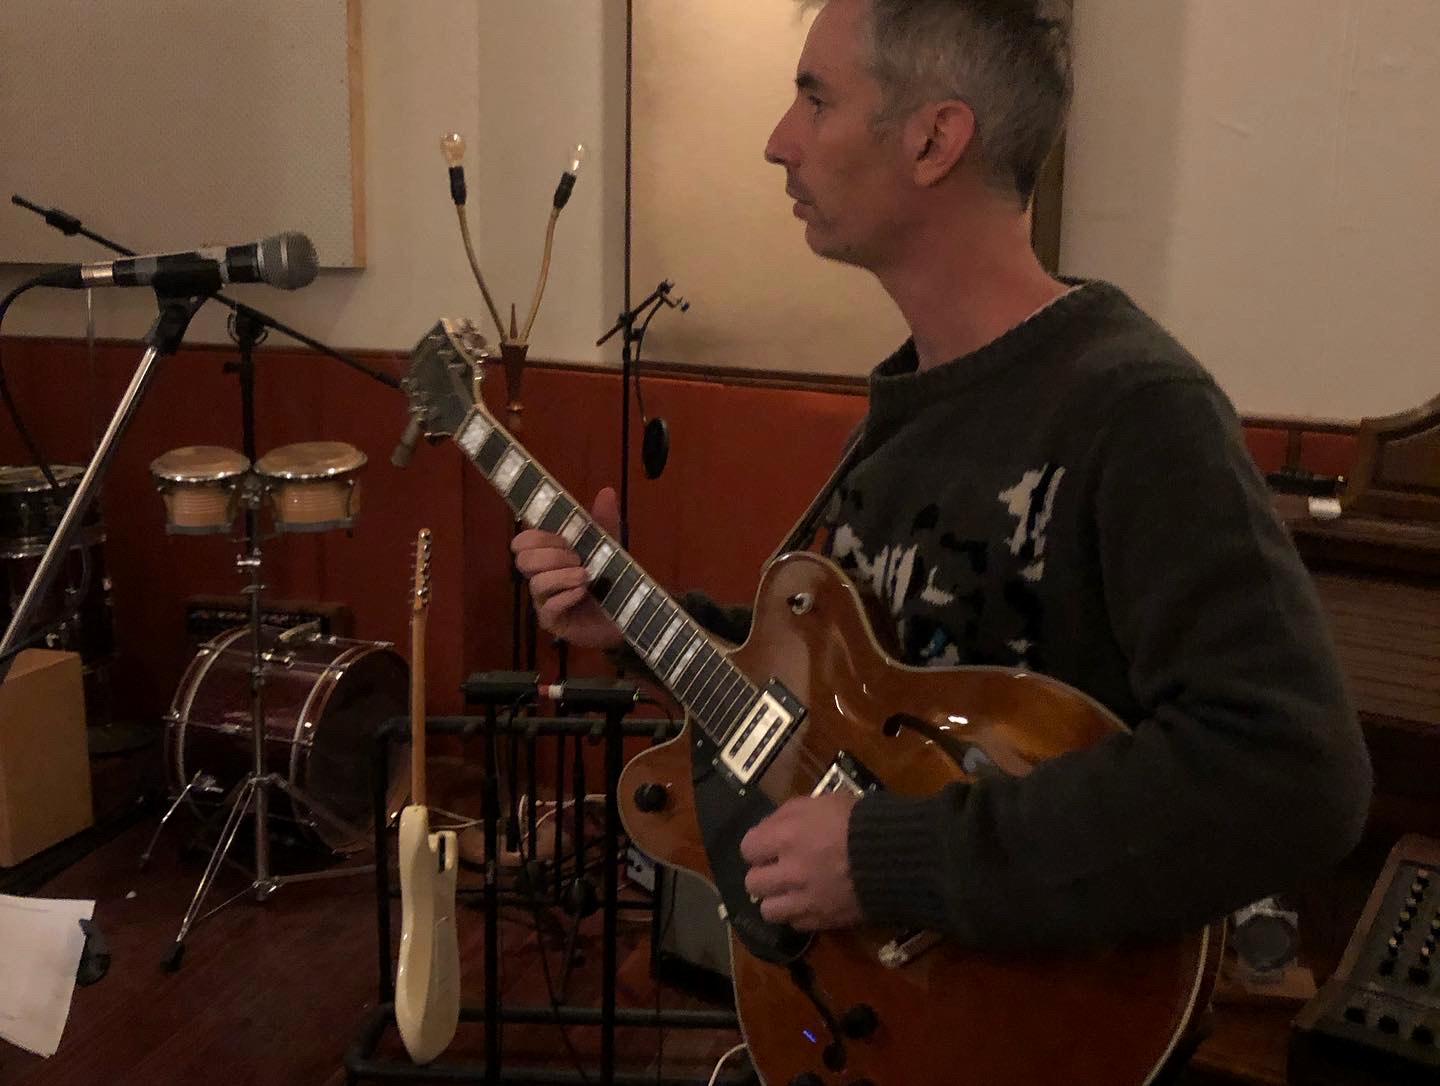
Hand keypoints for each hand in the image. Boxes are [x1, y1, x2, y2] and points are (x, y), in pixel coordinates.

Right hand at [511, 487, 624, 649]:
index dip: (539, 537)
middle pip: (523, 560)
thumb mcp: (609, 546)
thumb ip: (604, 521)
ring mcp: (544, 601)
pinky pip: (548, 608)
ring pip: (536, 583)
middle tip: (578, 559)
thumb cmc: (611, 580)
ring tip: (586, 576)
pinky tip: (582, 592)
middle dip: (552, 555)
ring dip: (562, 575)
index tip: (565, 540)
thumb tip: (607, 491)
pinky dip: (566, 596)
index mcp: (548, 556)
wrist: (628, 614)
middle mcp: (541, 577)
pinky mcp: (553, 622)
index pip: (523, 541)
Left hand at [740, 793, 862, 930]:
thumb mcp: (824, 802)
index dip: (758, 846)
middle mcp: (789, 871)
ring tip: (791, 891)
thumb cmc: (861, 821)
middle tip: (779, 869)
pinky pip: (796, 924)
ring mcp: (805, 899)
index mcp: (786, 836)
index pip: (747, 848)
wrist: (898, 857)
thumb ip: (791, 813)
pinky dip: (800, 914)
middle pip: (752, 882)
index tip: (769, 845)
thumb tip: (771, 827)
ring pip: (768, 910)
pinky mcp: (822, 920)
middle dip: (764, 874)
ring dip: (777, 900)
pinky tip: (812, 902)